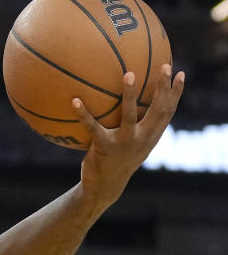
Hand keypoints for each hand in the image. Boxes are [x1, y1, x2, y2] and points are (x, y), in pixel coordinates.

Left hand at [73, 63, 184, 204]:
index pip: (168, 112)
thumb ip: (137, 126)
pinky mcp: (104, 148)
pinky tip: (74, 100)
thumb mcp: (132, 144)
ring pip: (130, 116)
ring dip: (130, 95)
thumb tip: (134, 100)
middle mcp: (142, 139)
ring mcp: (124, 143)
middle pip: (157, 110)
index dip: (176, 93)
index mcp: (150, 137)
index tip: (180, 73)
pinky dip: (83, 114)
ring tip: (129, 74)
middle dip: (163, 88)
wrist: (104, 188)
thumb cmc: (116, 160)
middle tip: (165, 66)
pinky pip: (93, 127)